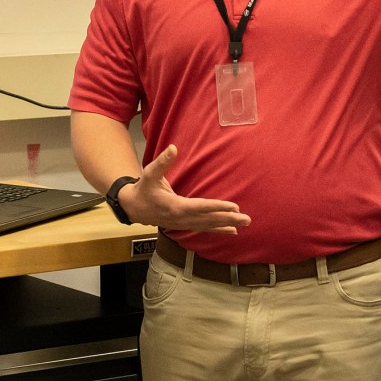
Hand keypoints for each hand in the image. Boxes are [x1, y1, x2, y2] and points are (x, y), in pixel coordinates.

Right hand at [121, 146, 249, 234]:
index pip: (201, 207)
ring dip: (227, 225)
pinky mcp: (184, 225)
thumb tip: (173, 148)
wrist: (133, 208)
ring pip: (208, 226)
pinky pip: (204, 229)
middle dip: (229, 219)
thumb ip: (163, 162)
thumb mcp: (150, 173)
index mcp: (175, 206)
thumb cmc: (143, 189)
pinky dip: (218, 230)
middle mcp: (182, 218)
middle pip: (209, 220)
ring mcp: (184, 224)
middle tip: (247, 219)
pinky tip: (233, 231)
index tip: (234, 207)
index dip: (218, 207)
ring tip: (244, 224)